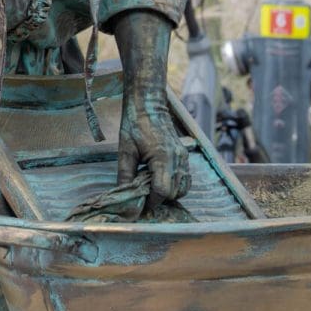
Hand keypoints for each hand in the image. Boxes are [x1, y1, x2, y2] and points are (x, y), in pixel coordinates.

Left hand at [110, 8, 189, 208]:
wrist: (148, 103)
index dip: (152, 202)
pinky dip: (177, 185)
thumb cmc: (135, 124)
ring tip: (152, 190)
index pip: (162, 191)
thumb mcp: (125, 151)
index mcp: (163, 158)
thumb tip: (124, 196)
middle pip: (174, 192)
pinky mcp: (184, 154)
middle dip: (160, 199)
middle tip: (145, 197)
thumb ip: (125, 176)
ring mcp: (183, 157)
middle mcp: (177, 159)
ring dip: (169, 193)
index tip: (141, 206)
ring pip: (183, 187)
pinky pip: (186, 177)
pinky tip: (161, 181)